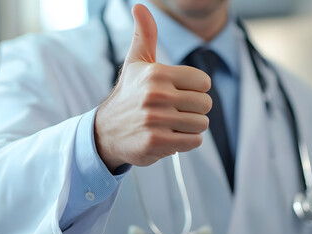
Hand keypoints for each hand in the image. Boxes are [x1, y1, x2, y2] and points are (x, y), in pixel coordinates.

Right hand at [94, 4, 211, 170]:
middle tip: (175, 110)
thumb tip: (140, 6)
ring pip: (201, 124)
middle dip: (194, 109)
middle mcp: (156, 95)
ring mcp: (156, 120)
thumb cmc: (128, 94)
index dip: (194, 89)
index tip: (178, 93)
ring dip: (190, 126)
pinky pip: (193, 141)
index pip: (204, 82)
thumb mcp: (135, 63)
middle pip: (206, 104)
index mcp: (156, 73)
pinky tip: (169, 136)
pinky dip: (185, 141)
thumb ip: (145, 34)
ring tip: (170, 124)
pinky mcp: (156, 142)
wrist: (106, 130)